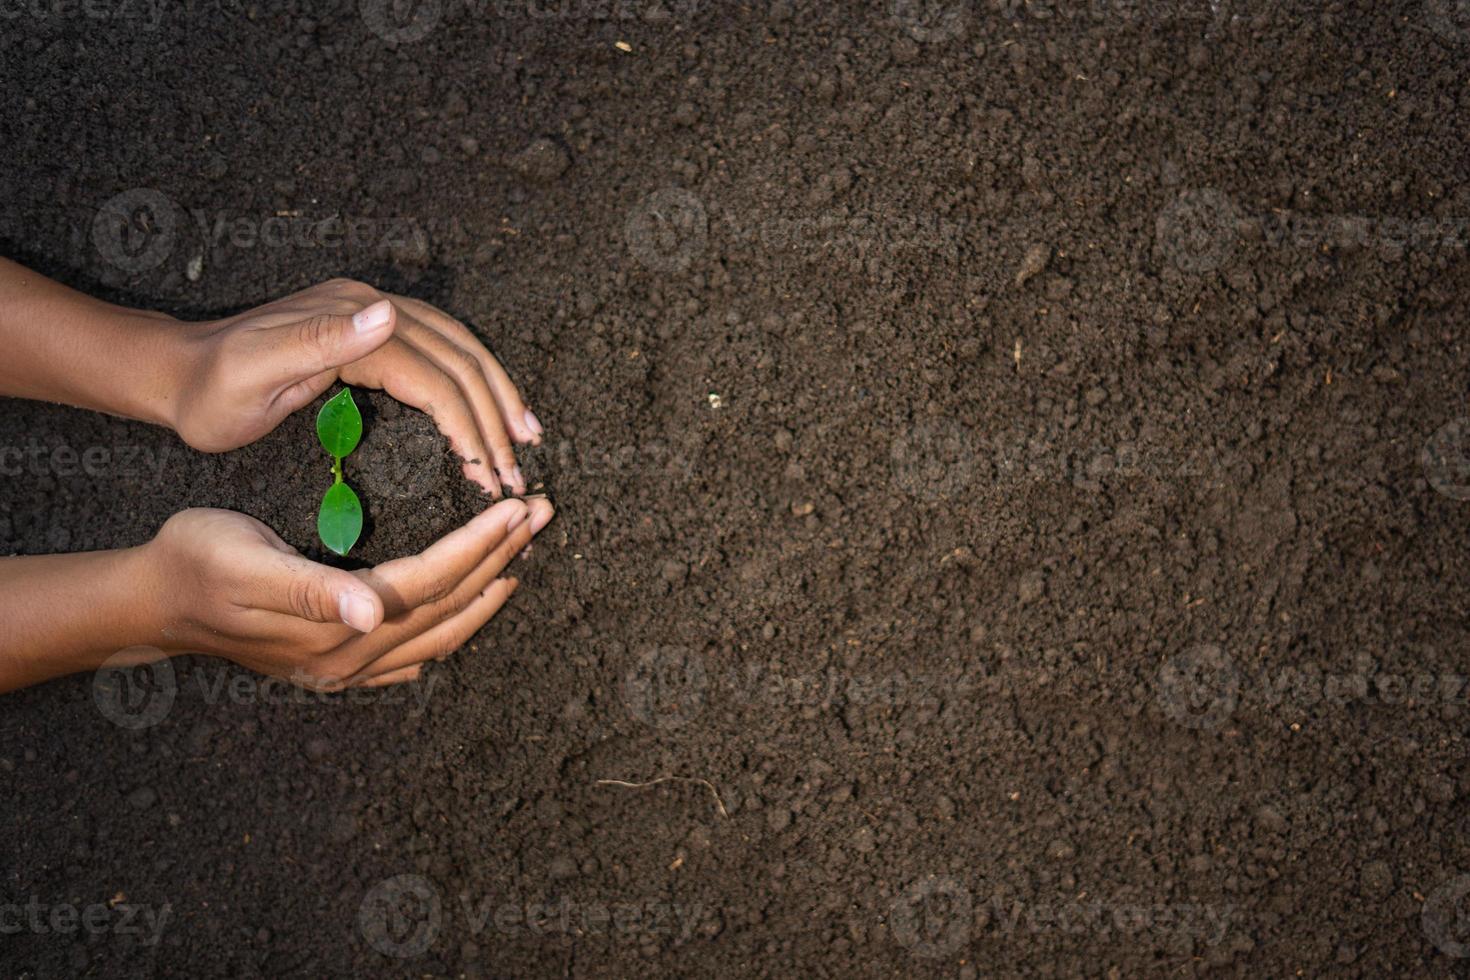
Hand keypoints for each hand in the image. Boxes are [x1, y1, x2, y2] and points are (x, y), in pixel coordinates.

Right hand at [138, 497, 552, 687]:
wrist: (153, 603)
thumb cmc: (196, 562)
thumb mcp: (245, 561)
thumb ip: (311, 589)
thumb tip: (371, 612)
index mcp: (333, 628)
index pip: (428, 581)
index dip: (477, 545)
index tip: (517, 507)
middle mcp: (349, 659)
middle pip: (446, 605)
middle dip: (500, 558)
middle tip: (541, 513)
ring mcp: (346, 671)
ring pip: (440, 633)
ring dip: (488, 590)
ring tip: (524, 552)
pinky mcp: (339, 668)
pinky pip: (415, 654)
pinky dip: (453, 626)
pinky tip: (474, 605)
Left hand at [170, 279, 542, 496]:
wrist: (176, 372)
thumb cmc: (210, 393)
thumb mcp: (253, 373)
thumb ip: (321, 341)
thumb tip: (388, 314)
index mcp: (351, 320)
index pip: (434, 375)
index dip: (469, 425)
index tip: (490, 475)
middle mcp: (370, 306)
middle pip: (459, 358)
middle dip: (496, 416)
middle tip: (519, 472)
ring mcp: (373, 313)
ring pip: (459, 350)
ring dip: (497, 395)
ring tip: (526, 438)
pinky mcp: (370, 327)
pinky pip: (440, 351)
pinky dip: (472, 383)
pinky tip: (486, 411)